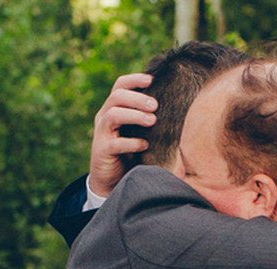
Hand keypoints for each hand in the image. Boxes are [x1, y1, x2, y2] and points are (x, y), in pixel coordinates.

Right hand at [88, 72, 156, 198]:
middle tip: (155, 105)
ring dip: (135, 115)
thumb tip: (175, 103)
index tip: (152, 80)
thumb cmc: (129, 152)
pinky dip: (132, 142)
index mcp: (112, 108)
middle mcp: (104, 117)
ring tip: (152, 121)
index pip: (120, 85)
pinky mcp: (102, 151)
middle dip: (138, 98)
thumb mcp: (136, 131)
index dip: (134, 79)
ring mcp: (101, 134)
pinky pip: (115, 143)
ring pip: (113, 115)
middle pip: (117, 96)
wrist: (110, 180)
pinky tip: (145, 145)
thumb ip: (146, 117)